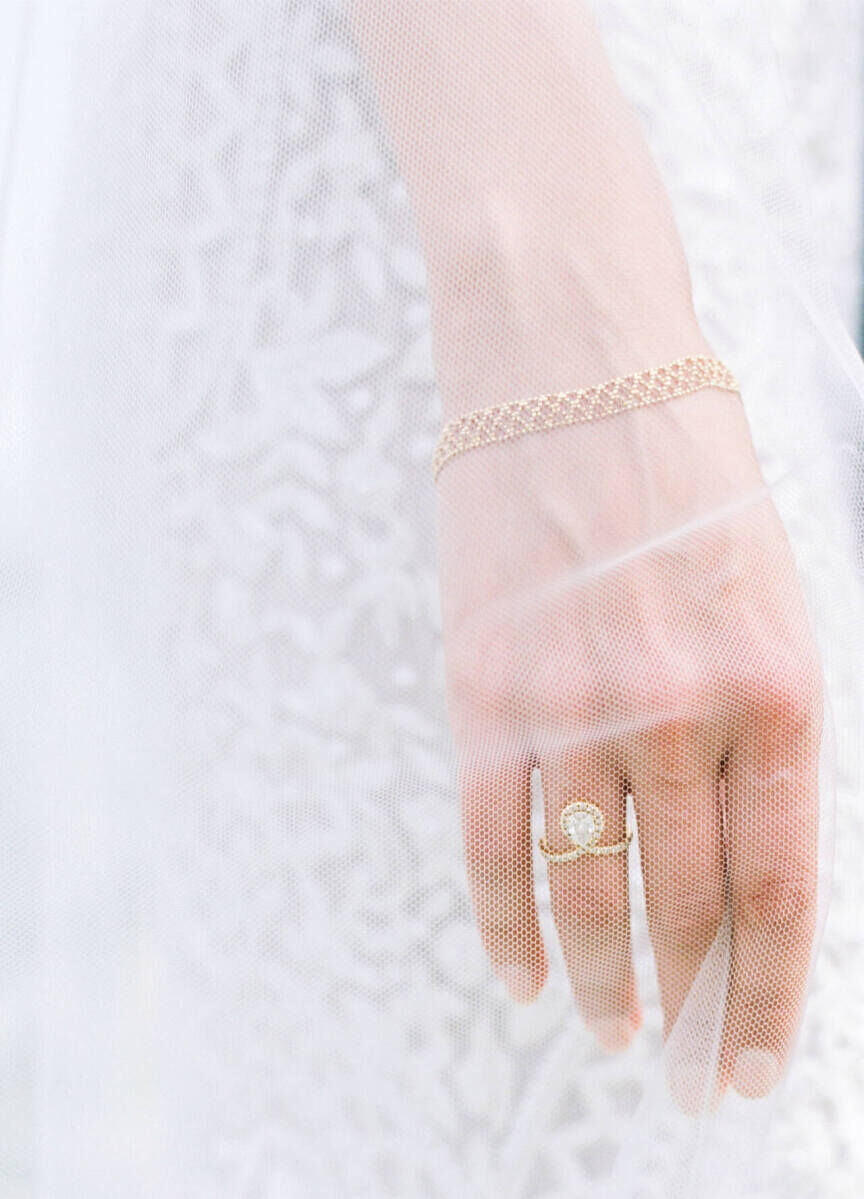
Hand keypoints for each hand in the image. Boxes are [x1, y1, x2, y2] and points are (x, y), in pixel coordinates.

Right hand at [435, 375, 823, 1106]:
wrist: (575, 376)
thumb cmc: (688, 479)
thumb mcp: (776, 596)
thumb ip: (768, 728)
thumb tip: (746, 852)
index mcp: (776, 688)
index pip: (777, 887)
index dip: (765, 997)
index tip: (746, 1068)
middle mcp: (676, 711)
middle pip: (684, 905)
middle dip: (685, 1005)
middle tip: (676, 1069)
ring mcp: (573, 705)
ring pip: (588, 889)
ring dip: (599, 980)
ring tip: (604, 1034)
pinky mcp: (486, 692)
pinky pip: (493, 842)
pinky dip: (506, 922)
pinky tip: (521, 977)